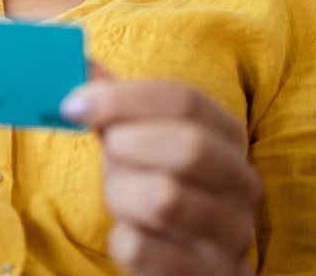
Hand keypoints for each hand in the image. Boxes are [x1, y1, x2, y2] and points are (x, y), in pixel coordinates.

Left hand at [62, 74, 260, 275]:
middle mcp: (243, 183)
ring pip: (164, 199)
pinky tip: (132, 236)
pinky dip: (121, 240)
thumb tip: (80, 60)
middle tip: (108, 154)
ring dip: (121, 196)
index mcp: (227, 136)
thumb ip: (115, 105)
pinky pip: (141, 249)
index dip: (122, 98)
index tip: (73, 105)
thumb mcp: (137, 142)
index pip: (184, 100)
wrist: (183, 263)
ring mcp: (233, 235)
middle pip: (188, 146)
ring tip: (123, 199)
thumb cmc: (154, 188)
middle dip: (128, 146)